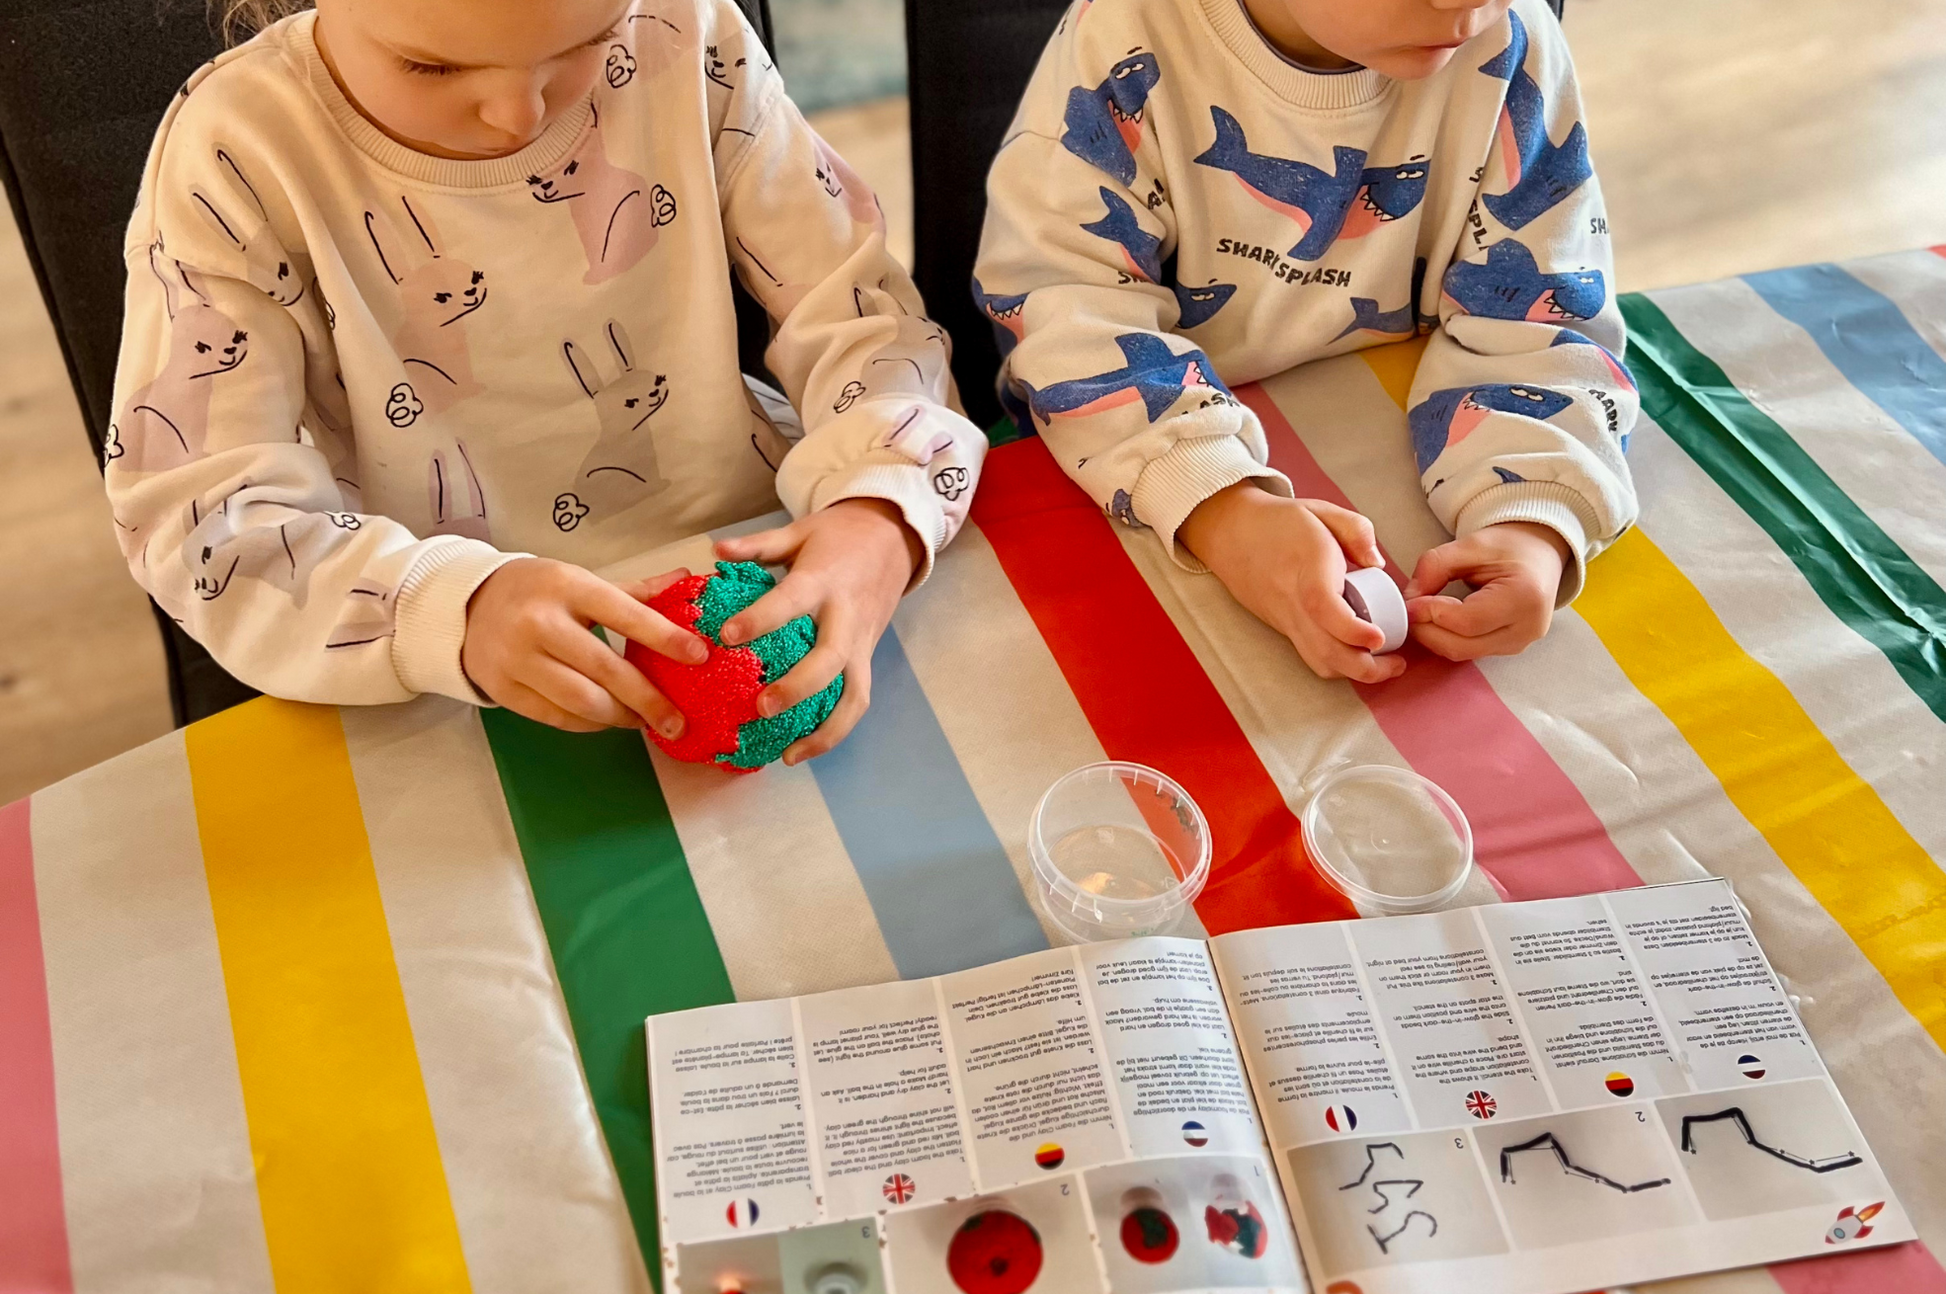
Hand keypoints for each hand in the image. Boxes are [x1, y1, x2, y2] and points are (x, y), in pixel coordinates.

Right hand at [462, 558, 706, 734]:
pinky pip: (557, 717)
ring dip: (621, 717)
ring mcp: (518, 659)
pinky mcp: (504, 689)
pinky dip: (590, 724)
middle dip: (648, 699)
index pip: (625, 614)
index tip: (700, 656)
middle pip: (606, 668)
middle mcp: (540, 622)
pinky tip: (609, 720)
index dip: (665, 638)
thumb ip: (634, 592)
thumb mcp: (581, 581)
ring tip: (644, 722)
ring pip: (581, 701)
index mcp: (568, 586)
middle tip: (677, 721)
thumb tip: (685, 581)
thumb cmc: (537, 592)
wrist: (466, 606)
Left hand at [710, 498, 923, 763]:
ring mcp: (860, 643)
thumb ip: (758, 545)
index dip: (760, 619)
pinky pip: (856, 700)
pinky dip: (835, 731)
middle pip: (829, 660)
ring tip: (789, 754)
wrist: (894, 539)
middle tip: (761, 707)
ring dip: (826, 729)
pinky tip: (803, 751)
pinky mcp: (867, 659)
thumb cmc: (839, 537)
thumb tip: (714, 551)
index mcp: (823, 581)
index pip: (791, 602)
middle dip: (797, 687)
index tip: (726, 636)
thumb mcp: (799, 532)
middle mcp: (846, 618)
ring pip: (853, 694)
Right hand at [1179, 482, 1405, 683]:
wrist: (1231, 533)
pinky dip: (1335, 664)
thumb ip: (1358, 531)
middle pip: (1324, 649)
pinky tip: (1355, 655)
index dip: (1353, 630)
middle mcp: (1293, 601)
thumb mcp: (1323, 510)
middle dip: (1365, 668)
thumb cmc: (1279, 521)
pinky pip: (1309, 655)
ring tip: (1382, 665)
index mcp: (1307, 568)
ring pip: (1317, 660)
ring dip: (1352, 672)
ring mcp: (1285, 618)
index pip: (1325, 608)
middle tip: (1397, 663)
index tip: (1379, 638)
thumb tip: (1377, 564)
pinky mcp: (1282, 628)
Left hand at [1403, 522, 1569, 659]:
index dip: (1432, 614)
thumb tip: (1410, 599)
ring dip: (1434, 636)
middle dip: (1427, 630)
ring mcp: (1521, 643)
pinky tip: (1439, 620)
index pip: (1468, 621)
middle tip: (1409, 610)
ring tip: (1422, 612)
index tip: (1410, 602)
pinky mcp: (1511, 649)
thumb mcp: (1469, 545)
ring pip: (1462, 653)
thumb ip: (1434, 567)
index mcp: (1525, 596)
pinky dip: (1447, 638)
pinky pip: (1469, 652)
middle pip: (1462, 645)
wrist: (1539, 555)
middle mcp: (1528, 627)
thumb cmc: (1510, 546)